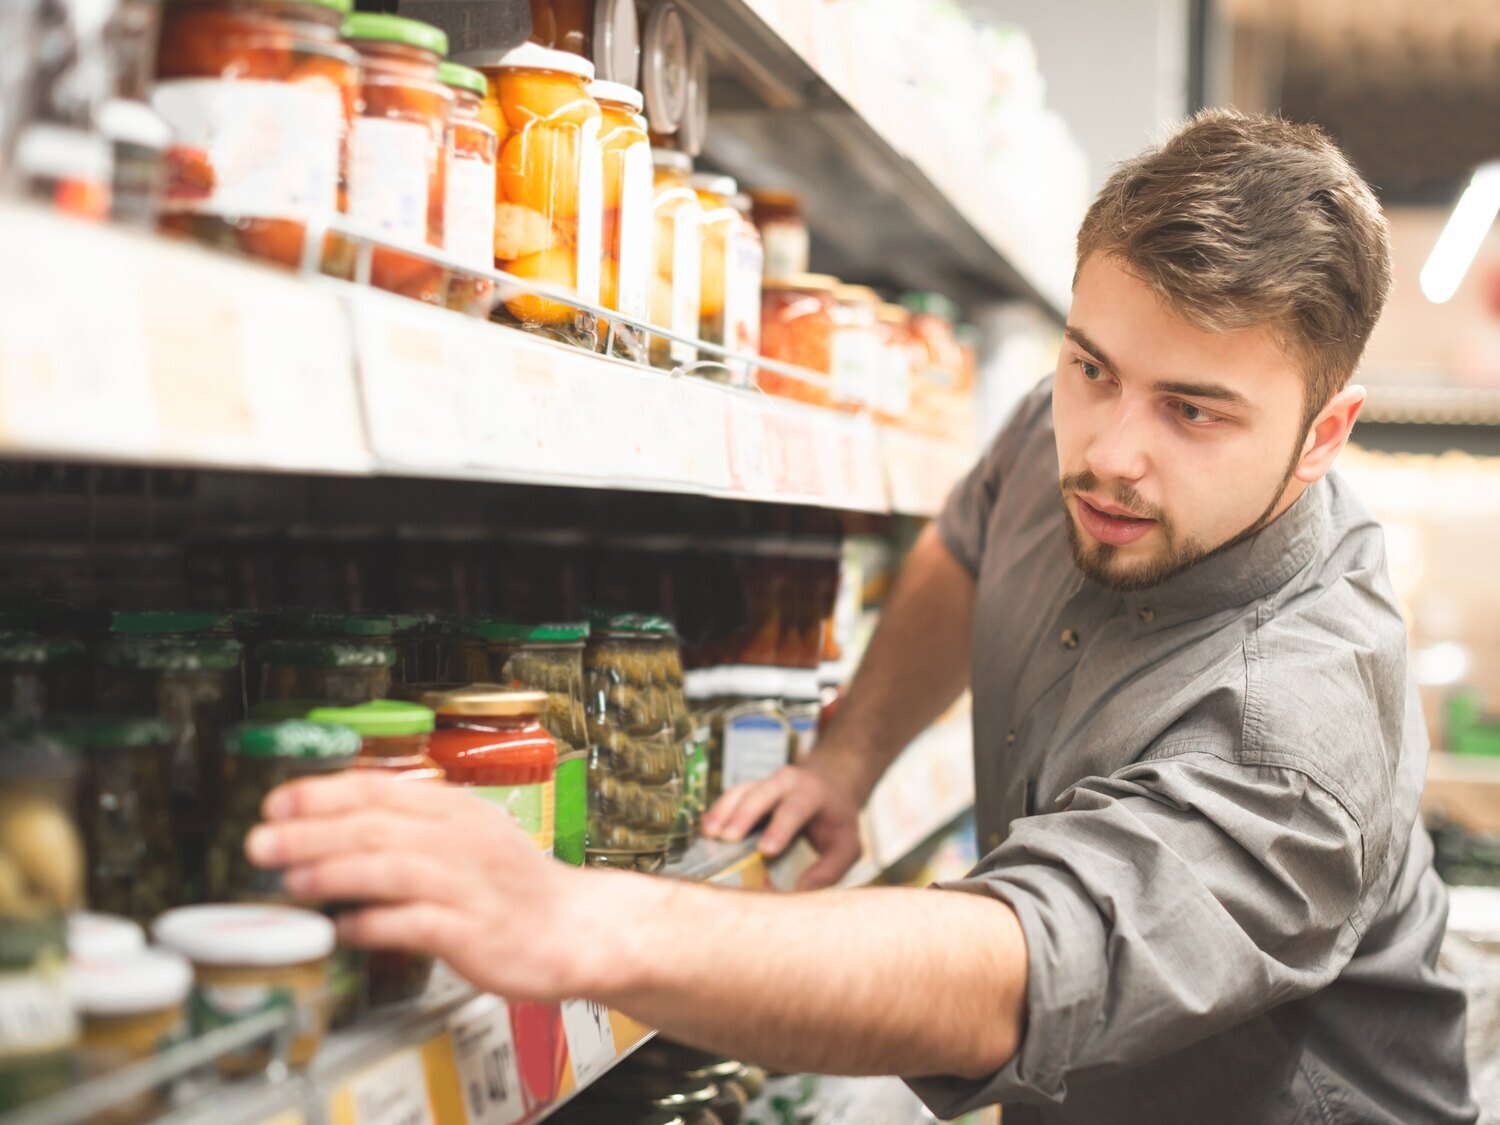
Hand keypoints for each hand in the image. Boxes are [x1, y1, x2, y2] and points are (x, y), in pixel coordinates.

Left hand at [245, 774, 601, 1001]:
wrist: (574, 928)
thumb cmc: (510, 887)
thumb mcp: (464, 838)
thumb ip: (408, 829)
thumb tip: (334, 826)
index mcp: (455, 811)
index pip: (380, 789)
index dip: (323, 794)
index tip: (276, 803)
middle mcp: (461, 840)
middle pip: (377, 827)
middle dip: (312, 832)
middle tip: (261, 841)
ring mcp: (469, 885)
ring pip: (393, 869)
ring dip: (336, 873)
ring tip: (292, 880)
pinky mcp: (474, 931)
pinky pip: (416, 924)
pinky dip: (375, 924)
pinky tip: (345, 929)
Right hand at [700, 757, 863, 889]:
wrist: (830, 784)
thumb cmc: (837, 821)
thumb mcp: (847, 845)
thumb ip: (829, 870)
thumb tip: (799, 892)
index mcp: (812, 793)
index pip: (795, 808)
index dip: (780, 828)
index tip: (766, 850)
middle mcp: (786, 782)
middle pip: (761, 794)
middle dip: (743, 815)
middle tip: (726, 838)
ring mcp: (764, 782)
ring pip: (741, 791)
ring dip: (723, 811)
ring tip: (709, 835)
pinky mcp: (749, 789)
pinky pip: (730, 796)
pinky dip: (717, 811)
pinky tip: (706, 829)